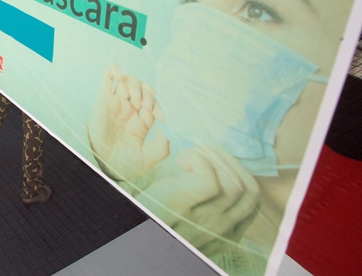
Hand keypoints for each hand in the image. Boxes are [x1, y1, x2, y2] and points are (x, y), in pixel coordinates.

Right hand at [88, 64, 168, 180]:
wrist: (104, 166)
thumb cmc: (125, 164)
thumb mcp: (149, 158)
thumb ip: (162, 146)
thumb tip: (167, 128)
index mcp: (144, 119)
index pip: (154, 102)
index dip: (158, 105)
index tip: (160, 117)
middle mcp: (131, 108)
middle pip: (142, 87)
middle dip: (147, 93)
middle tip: (145, 105)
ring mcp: (117, 102)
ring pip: (128, 81)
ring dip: (134, 83)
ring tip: (134, 96)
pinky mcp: (103, 99)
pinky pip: (107, 78)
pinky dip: (113, 70)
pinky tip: (118, 72)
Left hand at [138, 146, 260, 256]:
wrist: (132, 231)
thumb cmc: (159, 220)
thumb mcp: (194, 219)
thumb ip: (212, 207)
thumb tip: (222, 170)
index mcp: (226, 234)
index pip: (254, 199)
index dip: (240, 172)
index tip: (216, 162)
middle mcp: (220, 231)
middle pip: (250, 189)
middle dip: (228, 159)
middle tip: (203, 151)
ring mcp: (203, 221)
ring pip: (233, 182)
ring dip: (212, 156)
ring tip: (189, 155)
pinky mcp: (180, 204)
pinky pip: (209, 178)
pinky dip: (198, 159)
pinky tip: (180, 161)